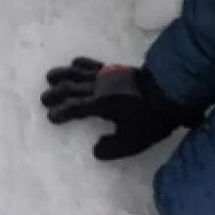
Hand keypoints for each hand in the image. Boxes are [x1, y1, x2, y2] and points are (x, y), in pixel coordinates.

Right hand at [40, 58, 199, 160]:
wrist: (171, 91)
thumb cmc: (151, 118)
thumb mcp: (134, 141)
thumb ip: (112, 148)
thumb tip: (95, 150)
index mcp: (100, 104)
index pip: (74, 108)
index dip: (61, 113)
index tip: (50, 117)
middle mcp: (98, 87)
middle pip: (71, 88)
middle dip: (55, 94)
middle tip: (43, 98)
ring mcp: (106, 75)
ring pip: (78, 72)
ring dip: (62, 74)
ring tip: (50, 77)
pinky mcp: (114, 69)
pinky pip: (93, 64)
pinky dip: (81, 63)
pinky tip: (75, 63)